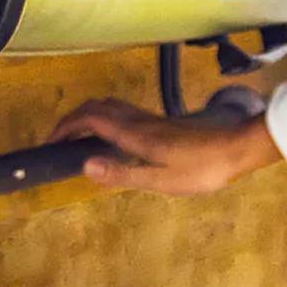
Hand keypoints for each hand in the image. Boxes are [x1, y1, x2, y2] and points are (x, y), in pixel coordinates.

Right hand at [49, 92, 284, 194]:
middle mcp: (139, 121)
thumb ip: (122, 173)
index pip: (89, 120)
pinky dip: (104, 119)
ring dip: (88, 116)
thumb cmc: (202, 169)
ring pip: (109, 106)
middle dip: (71, 119)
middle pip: (96, 107)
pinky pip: (122, 112)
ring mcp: (151, 119)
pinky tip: (110, 137)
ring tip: (77, 137)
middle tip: (57, 140)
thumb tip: (85, 167)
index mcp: (135, 134)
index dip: (65, 127)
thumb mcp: (161, 181)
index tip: (49, 142)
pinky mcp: (161, 123)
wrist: (237, 149)